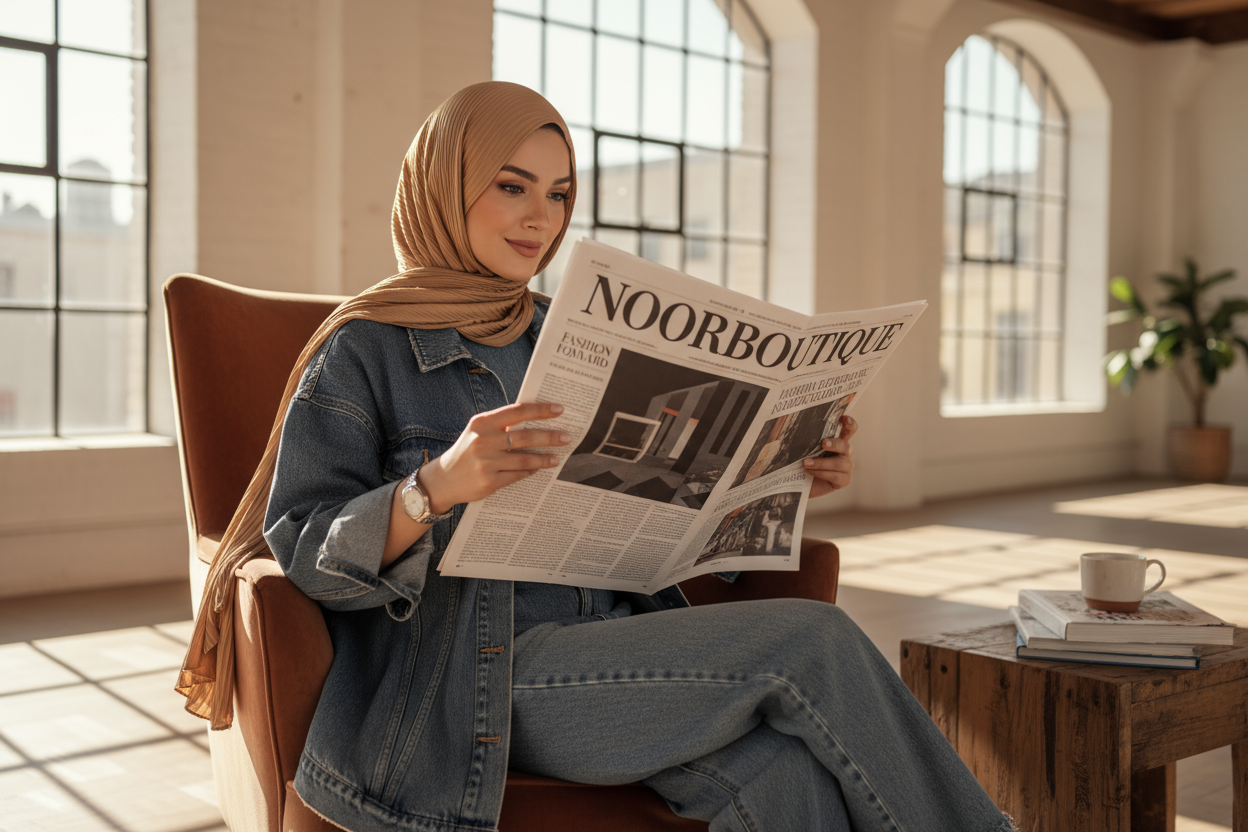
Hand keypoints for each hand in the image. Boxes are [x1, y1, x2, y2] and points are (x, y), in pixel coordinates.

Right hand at [418, 402, 569, 512]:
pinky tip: (537, 469)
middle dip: (549, 437)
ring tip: (557, 458)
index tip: (559, 409)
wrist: (444, 479)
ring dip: (543, 458)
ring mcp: (486, 462)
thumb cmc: (467, 451)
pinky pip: (517, 475)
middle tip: (566, 437)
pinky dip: (529, 471)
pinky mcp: (489, 481)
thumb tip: (535, 420)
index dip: (540, 410)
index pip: (517, 411)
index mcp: (482, 423)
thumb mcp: (478, 431)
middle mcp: (483, 441)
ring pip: (524, 459)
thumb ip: (501, 425)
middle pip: (525, 436)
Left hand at [803, 415, 856, 498]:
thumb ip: (805, 440)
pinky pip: (836, 475)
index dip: (850, 423)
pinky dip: (822, 473)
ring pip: (839, 463)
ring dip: (821, 463)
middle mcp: (845, 453)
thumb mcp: (804, 450)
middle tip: (823, 443)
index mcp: (838, 442)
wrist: (800, 485)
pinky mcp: (844, 480)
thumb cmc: (803, 463)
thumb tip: (789, 429)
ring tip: (806, 463)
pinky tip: (810, 472)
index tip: (843, 419)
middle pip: (845, 445)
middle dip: (834, 444)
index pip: (849, 430)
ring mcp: (847, 467)